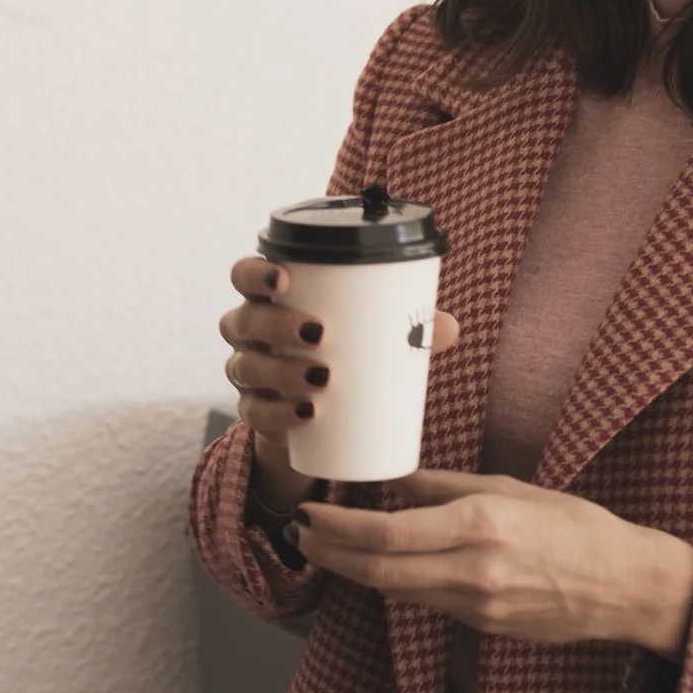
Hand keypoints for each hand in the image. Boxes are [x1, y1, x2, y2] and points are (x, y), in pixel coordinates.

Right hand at [220, 257, 460, 508]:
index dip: (255, 273)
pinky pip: (254, 412)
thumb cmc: (345, 355)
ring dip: (280, 371)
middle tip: (318, 333)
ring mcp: (247, 373)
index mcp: (271, 300)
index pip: (244, 275)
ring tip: (322, 377)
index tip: (284, 278)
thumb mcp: (371, 338)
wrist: (319, 419)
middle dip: (275, 324)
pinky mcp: (255, 411)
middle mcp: (249, 334)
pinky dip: (279, 413)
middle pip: (243, 320)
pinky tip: (306, 413)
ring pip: (244, 366)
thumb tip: (449, 327)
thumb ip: (407, 328)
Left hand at [291, 469, 692, 656]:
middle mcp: (473, 571)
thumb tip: (393, 481)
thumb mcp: (511, 489)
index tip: (310, 513)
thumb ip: (445, 488)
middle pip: (377, 571)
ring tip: (328, 545)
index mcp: (480, 527)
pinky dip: (396, 581)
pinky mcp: (483, 627)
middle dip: (330, 555)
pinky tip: (381, 564)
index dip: (338, 529)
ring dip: (356, 570)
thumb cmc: (578, 527)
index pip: (386, 534)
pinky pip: (426, 603)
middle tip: (301, 535)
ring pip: (396, 590)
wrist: (628, 587)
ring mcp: (478, 606)